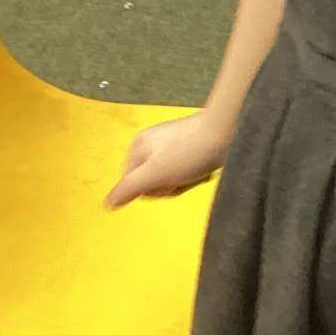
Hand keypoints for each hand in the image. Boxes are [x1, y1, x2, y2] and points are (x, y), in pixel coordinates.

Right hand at [104, 108, 231, 209]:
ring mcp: (172, 145)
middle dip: (169, 185)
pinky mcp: (191, 147)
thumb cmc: (190, 150)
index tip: (165, 181)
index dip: (151, 190)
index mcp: (138, 146)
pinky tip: (205, 166)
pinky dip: (197, 173)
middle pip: (152, 182)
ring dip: (185, 181)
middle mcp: (153, 143)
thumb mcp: (154, 174)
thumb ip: (128, 189)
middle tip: (183, 175)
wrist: (228, 131)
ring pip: (171, 179)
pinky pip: (187, 171)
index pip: (133, 184)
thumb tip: (107, 203)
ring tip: (196, 170)